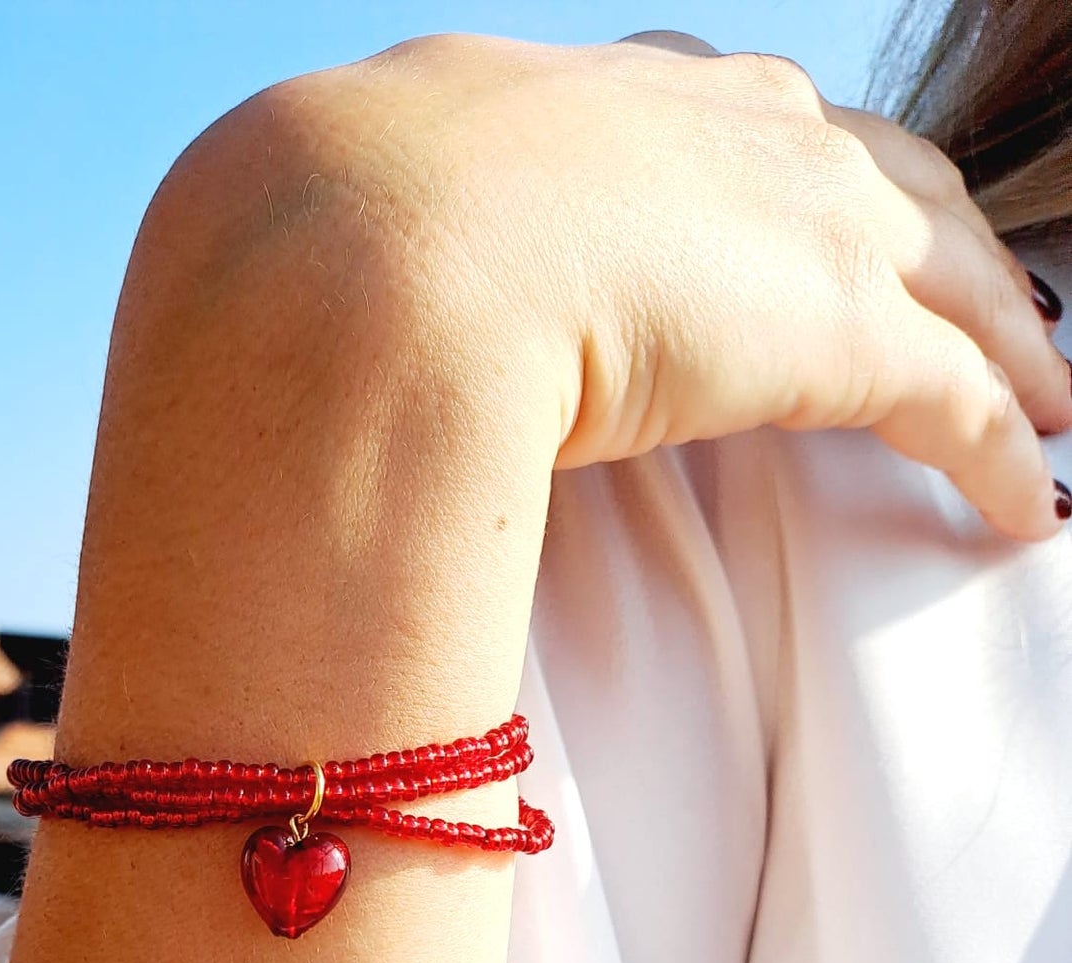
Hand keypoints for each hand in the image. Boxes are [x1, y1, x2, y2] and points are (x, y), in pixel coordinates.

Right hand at [230, 32, 1071, 539]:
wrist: (373, 259)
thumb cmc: (338, 245)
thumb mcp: (377, 214)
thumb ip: (404, 246)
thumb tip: (328, 300)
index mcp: (618, 101)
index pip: (758, 132)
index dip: (812, 190)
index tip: (832, 229)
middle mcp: (732, 130)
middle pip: (891, 183)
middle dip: (945, 244)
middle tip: (992, 306)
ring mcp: (796, 221)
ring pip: (955, 277)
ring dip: (1006, 342)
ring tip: (1042, 395)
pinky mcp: (839, 332)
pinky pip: (957, 398)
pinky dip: (1002, 447)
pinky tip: (1025, 495)